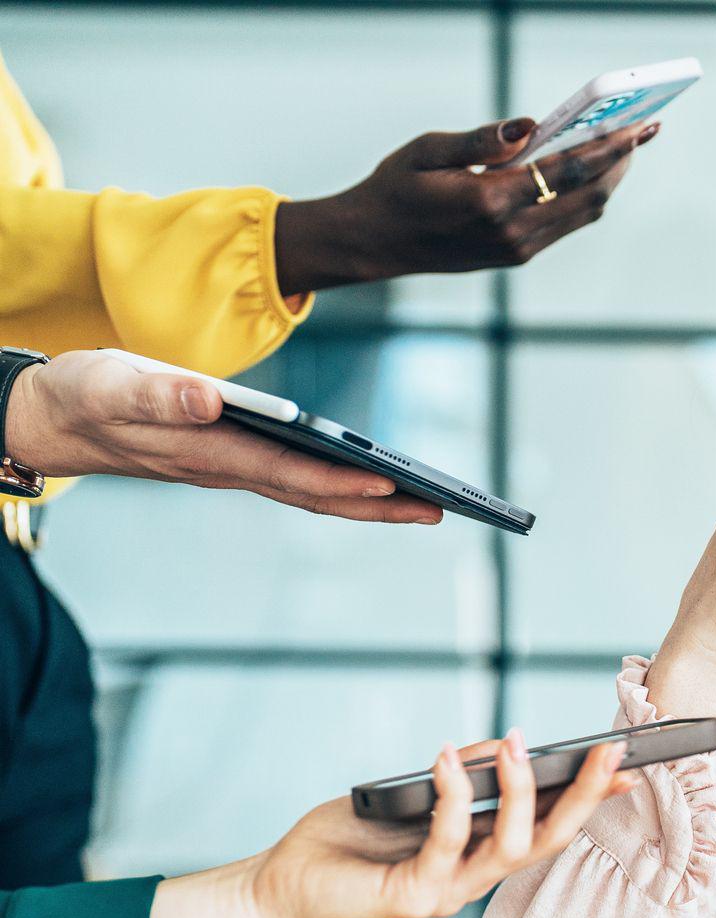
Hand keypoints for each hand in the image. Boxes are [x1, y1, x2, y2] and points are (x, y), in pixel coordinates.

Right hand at [6, 351, 439, 522]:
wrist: (51, 418)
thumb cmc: (83, 396)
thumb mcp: (110, 384)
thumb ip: (159, 393)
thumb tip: (210, 399)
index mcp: (206, 452)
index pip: (286, 472)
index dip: (338, 479)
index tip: (390, 484)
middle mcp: (226, 469)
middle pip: (314, 494)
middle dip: (378, 506)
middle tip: (440, 511)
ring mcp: (229, 469)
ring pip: (310, 492)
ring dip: (368, 502)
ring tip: (426, 504)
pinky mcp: (229, 458)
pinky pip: (296, 480)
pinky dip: (338, 484)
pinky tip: (372, 484)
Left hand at [149, 732, 636, 917]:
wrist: (280, 889)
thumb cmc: (343, 844)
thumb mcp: (411, 796)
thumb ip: (456, 778)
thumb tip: (500, 743)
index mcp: (477, 857)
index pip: (547, 827)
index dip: (590, 800)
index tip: (625, 766)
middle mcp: (471, 880)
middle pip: (546, 840)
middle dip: (583, 797)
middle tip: (607, 754)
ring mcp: (447, 891)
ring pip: (509, 845)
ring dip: (518, 791)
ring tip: (515, 746)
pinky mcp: (412, 895)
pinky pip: (447, 841)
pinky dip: (453, 795)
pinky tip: (446, 758)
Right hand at [274, 117, 655, 293]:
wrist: (376, 242)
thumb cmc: (398, 188)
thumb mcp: (428, 151)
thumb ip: (480, 139)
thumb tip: (528, 126)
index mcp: (490, 202)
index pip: (567, 171)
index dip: (608, 148)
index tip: (637, 127)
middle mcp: (513, 232)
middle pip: (590, 195)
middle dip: (621, 162)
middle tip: (643, 130)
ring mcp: (519, 248)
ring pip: (585, 212)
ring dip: (610, 179)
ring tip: (626, 145)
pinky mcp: (519, 254)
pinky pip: (568, 222)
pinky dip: (588, 194)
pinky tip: (594, 169)